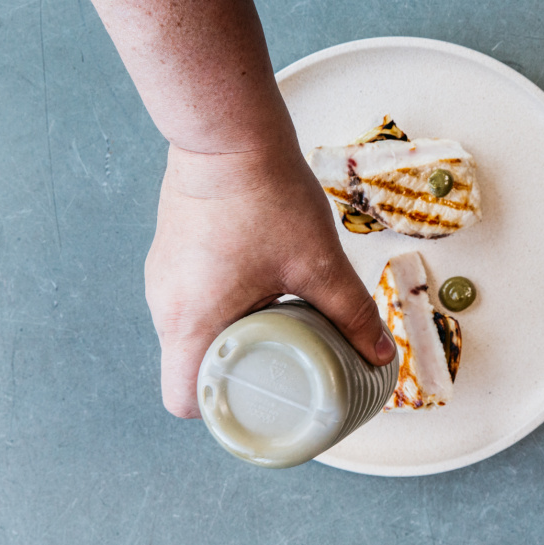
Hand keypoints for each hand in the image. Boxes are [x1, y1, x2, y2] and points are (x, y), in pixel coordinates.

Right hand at [145, 141, 395, 417]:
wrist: (229, 132)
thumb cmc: (266, 195)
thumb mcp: (318, 264)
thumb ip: (352, 313)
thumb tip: (380, 354)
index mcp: (191, 321)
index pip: (184, 400)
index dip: (220, 412)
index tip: (258, 405)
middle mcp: (166, 305)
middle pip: (190, 368)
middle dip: (235, 376)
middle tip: (279, 367)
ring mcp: (163, 277)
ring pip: (190, 333)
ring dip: (227, 338)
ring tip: (273, 325)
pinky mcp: (170, 253)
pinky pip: (189, 300)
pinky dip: (218, 309)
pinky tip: (253, 291)